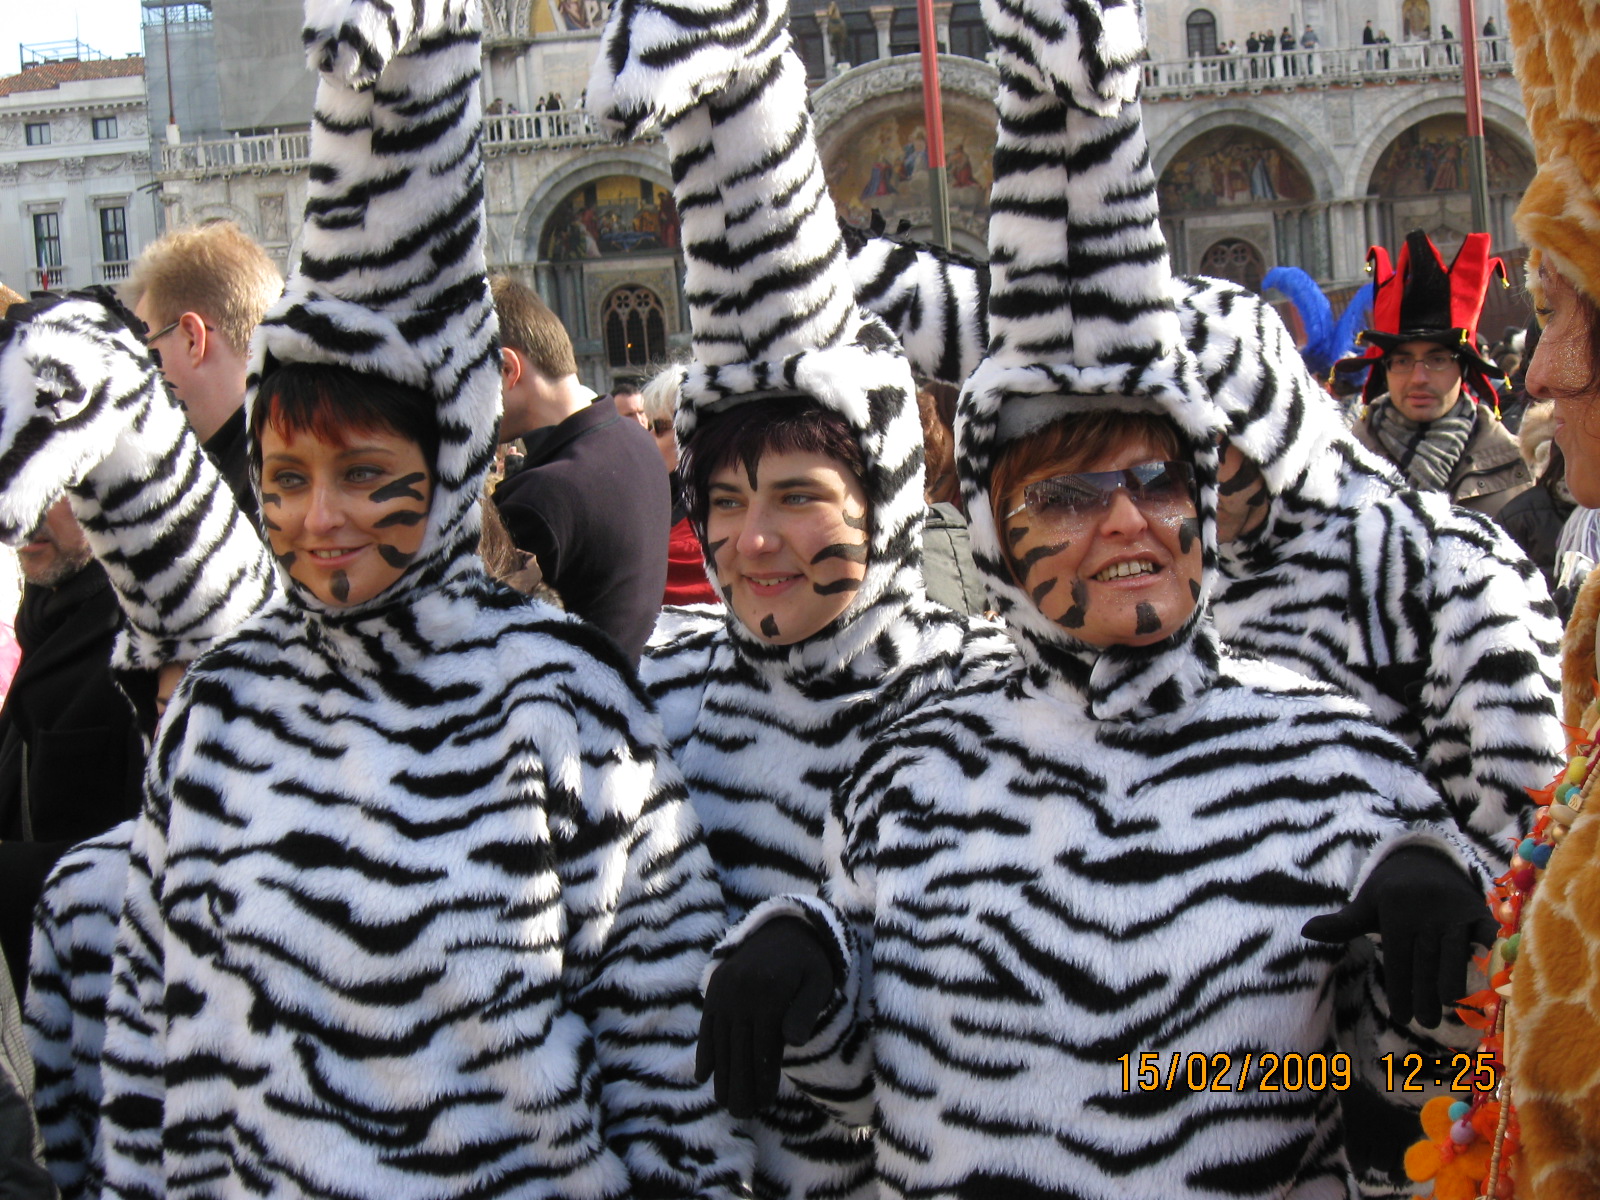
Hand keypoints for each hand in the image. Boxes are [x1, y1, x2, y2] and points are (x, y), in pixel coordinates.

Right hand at [696, 917, 836, 1117]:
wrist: (784, 926)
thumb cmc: (808, 961)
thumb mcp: (819, 980)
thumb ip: (806, 1009)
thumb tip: (793, 1041)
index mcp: (769, 993)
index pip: (764, 1047)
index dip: (762, 1078)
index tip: (763, 1105)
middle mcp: (741, 993)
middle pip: (739, 1049)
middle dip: (740, 1085)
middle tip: (741, 1114)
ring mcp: (724, 990)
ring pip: (721, 1041)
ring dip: (721, 1075)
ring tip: (724, 1104)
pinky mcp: (714, 987)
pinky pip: (707, 1025)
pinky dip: (705, 1051)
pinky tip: (702, 1076)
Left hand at [1302, 846, 1494, 1027]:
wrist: (1424, 858)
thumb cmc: (1390, 892)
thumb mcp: (1364, 904)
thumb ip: (1341, 923)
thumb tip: (1306, 931)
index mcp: (1395, 908)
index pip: (1398, 958)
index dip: (1401, 989)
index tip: (1401, 1017)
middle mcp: (1426, 908)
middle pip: (1426, 961)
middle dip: (1424, 995)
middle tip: (1423, 1023)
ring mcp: (1454, 909)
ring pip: (1455, 952)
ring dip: (1452, 981)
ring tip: (1446, 1006)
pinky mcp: (1477, 909)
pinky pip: (1486, 931)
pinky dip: (1488, 949)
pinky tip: (1489, 974)